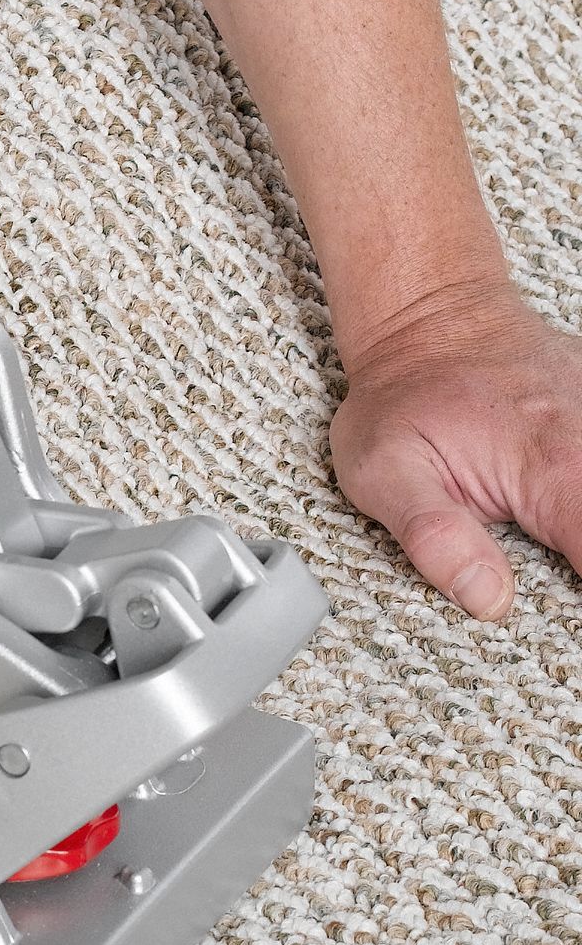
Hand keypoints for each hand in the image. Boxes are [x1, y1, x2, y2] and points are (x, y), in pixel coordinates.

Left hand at [330, 284, 581, 619]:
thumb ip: (434, 538)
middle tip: (554, 567)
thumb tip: (488, 600)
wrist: (428, 319)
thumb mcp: (383, 472)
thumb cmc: (399, 398)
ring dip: (578, 525)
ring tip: (554, 543)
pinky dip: (580, 499)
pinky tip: (559, 511)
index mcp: (551, 470)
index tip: (565, 624)